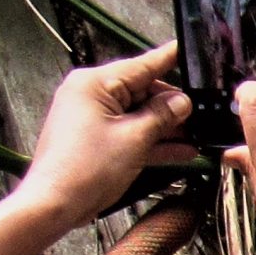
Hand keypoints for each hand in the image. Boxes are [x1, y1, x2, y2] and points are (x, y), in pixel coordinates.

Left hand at [12, 41, 193, 229]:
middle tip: (201, 114)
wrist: (54, 205)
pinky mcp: (95, 140)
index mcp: (94, 84)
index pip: (141, 66)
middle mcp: (90, 95)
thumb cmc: (82, 170)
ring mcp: (92, 118)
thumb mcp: (133, 139)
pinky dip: (151, 142)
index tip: (185, 49)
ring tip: (197, 135)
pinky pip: (129, 134)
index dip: (168, 59)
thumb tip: (181, 102)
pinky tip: (179, 150)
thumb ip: (161, 116)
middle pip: (141, 92)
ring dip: (165, 127)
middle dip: (171, 106)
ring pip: (137, 115)